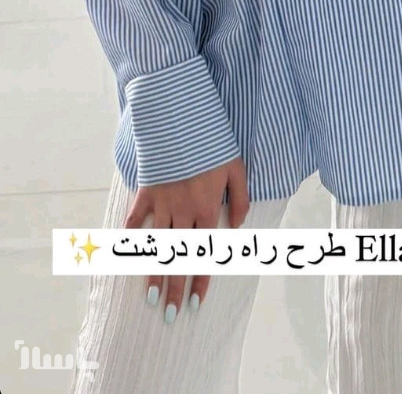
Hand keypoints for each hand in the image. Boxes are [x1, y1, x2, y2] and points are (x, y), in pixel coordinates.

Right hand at [122, 156, 249, 321]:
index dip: (201, 278)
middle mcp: (184, 211)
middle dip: (175, 287)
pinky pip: (137, 216)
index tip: (195, 302)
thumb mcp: (237, 168)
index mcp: (208, 208)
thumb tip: (237, 227)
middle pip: (180, 256)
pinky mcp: (147, 190)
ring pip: (158, 244)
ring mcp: (163, 201)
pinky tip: (126, 253)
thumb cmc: (213, 144)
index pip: (205, 252)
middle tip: (169, 315)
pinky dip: (130, 234)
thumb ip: (240, 198)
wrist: (183, 121)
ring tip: (151, 297)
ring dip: (154, 271)